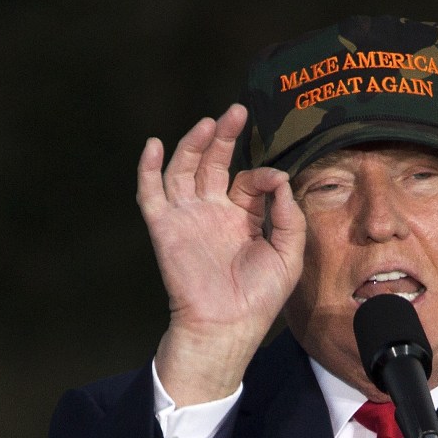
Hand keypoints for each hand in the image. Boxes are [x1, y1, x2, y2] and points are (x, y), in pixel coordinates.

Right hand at [138, 103, 306, 404]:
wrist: (227, 325)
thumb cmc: (260, 297)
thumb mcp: (289, 253)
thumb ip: (289, 215)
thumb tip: (278, 177)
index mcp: (244, 218)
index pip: (249, 180)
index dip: (262, 175)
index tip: (275, 183)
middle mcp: (214, 212)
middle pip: (214, 163)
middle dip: (224, 137)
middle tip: (236, 111)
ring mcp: (188, 218)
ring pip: (184, 170)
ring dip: (193, 144)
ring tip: (208, 122)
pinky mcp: (165, 228)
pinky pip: (151, 193)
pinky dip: (149, 168)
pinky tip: (154, 145)